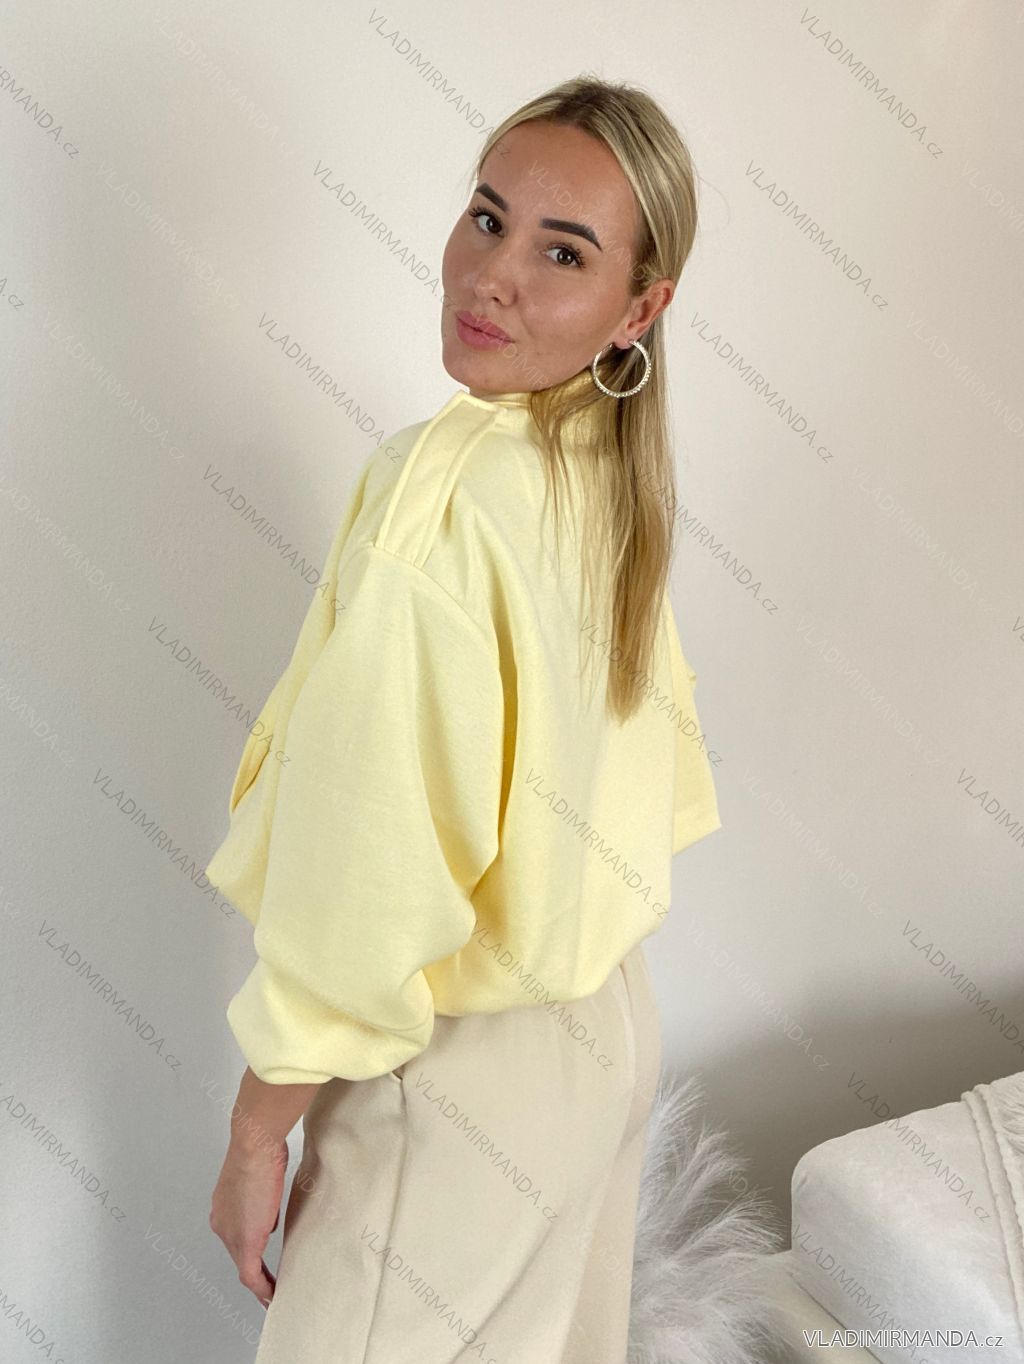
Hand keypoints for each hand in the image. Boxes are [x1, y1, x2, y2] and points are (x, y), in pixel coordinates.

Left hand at [210, 1136, 288, 1307]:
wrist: (255, 1144)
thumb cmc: (260, 1147)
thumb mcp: (262, 1174)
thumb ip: (262, 1197)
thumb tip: (269, 1218)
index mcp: (223, 1207)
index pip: (236, 1234)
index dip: (249, 1249)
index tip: (260, 1259)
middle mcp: (222, 1223)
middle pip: (239, 1254)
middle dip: (255, 1269)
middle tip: (270, 1283)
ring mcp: (231, 1233)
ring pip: (244, 1266)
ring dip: (259, 1280)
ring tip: (272, 1291)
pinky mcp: (245, 1241)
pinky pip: (250, 1274)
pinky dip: (261, 1288)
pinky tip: (271, 1295)